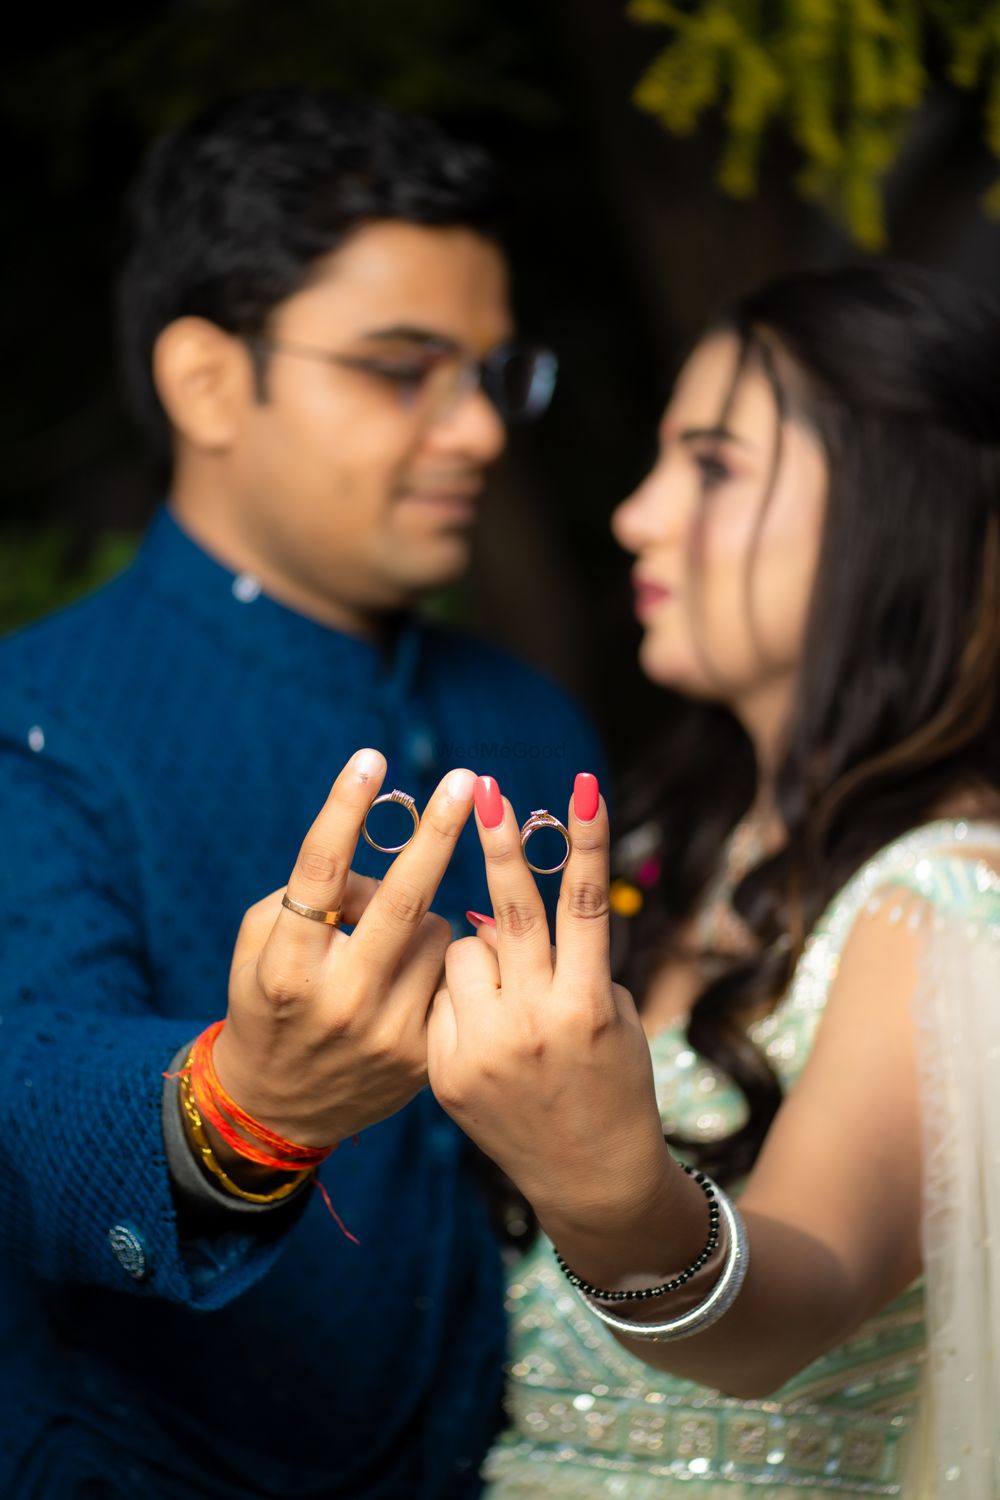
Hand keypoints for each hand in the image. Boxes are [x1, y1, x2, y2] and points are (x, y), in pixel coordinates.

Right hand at [212, 749, 475, 1149]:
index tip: (370, 757)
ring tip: (386, 946)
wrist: (281, 1108)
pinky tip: (407, 980)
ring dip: (421, 917)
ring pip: (437, 930)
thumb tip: (380, 864)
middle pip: (402, 899)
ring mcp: (388, 1031)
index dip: (344, 808)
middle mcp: (340, 999)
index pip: (319, 872)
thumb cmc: (269, 1001)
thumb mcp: (261, 946)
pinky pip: (453, 972)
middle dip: (436, 832)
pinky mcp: (426, 1056)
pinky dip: (436, 959)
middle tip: (463, 779)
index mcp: (288, 967)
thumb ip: (310, 897)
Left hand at [427, 773, 672, 1234]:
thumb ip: (566, 965)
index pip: (583, 905)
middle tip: (480, 786)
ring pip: (462, 951)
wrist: (589, 1178)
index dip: (585, 840)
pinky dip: (459, 998)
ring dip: (481, 951)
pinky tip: (485, 1034)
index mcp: (586, 1007)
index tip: (580, 785)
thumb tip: (501, 917)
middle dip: (498, 842)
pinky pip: (440, 998)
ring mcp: (483, 1050)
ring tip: (506, 994)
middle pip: (510, 913)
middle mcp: (534, 1024)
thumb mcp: (611, 1018)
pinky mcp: (445, 1072)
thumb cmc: (614, 1082)